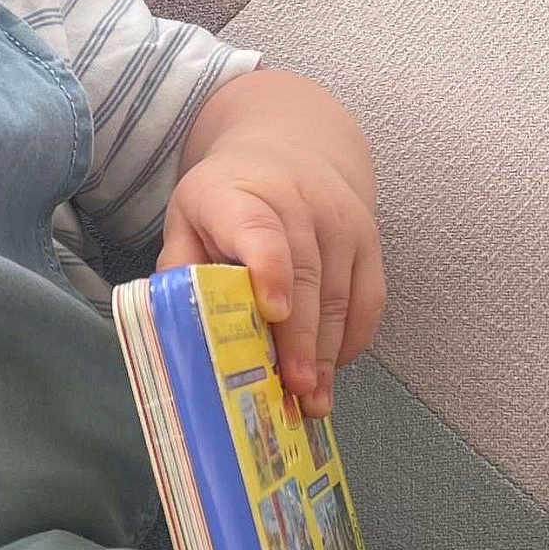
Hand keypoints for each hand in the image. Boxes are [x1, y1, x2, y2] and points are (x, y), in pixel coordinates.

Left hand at [154, 136, 384, 417]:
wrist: (289, 150)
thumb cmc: (228, 198)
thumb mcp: (188, 218)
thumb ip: (180, 266)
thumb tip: (178, 322)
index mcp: (239, 196)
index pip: (259, 231)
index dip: (268, 269)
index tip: (272, 311)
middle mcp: (299, 204)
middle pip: (306, 276)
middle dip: (301, 339)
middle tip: (293, 387)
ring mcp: (341, 222)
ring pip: (341, 295)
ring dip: (328, 353)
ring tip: (314, 399)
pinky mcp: (369, 241)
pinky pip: (368, 299)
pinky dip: (352, 340)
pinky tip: (332, 370)